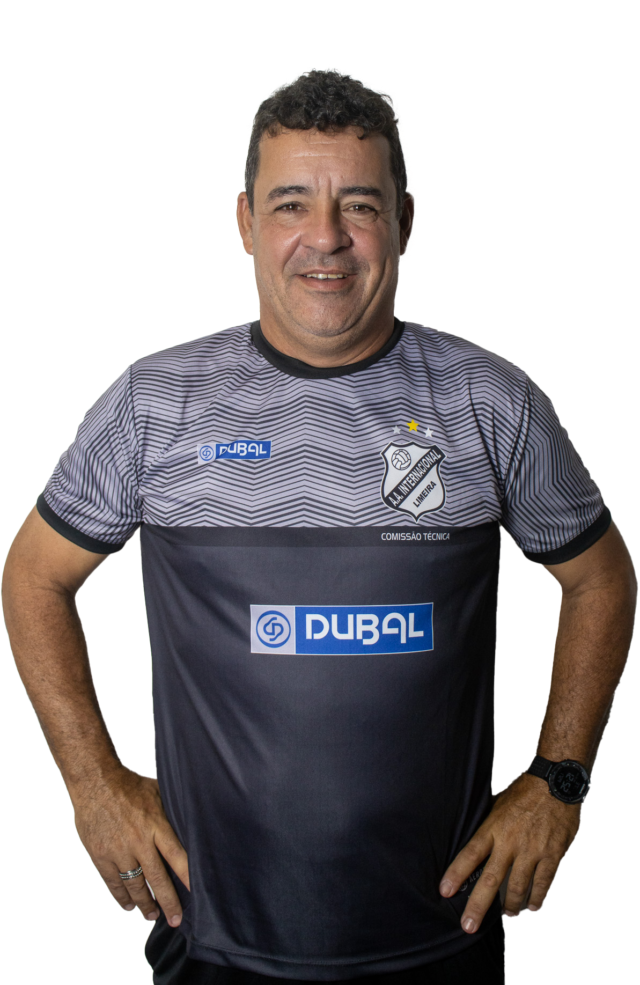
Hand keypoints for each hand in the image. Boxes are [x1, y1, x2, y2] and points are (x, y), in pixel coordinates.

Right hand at [71, 766, 188, 925]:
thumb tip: (192, 822)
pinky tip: (129, 904)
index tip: (197, 894)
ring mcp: (118, 850)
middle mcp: (139, 841)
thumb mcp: (158, 792)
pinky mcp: (100, 855)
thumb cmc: (129, 786)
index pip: (177, 857)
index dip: (188, 877)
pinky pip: (113, 883)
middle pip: (157, 878)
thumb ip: (172, 812)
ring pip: (135, 885)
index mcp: (156, 825)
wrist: (95, 783)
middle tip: (176, 920)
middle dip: (168, 902)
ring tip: (152, 915)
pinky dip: (122, 896)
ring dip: (145, 904)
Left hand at [439, 772, 580, 932]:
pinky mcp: (552, 855)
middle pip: (491, 879)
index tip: (445, 891)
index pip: (470, 854)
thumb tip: (472, 837)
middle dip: (478, 906)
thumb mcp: (498, 803)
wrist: (556, 782)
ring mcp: (532, 850)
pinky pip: (543, 883)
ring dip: (509, 906)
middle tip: (468, 926)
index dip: (457, 874)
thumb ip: (487, 824)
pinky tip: (531, 905)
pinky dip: (536, 897)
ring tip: (506, 913)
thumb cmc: (524, 792)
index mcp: (493, 827)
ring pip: (517, 888)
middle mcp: (511, 842)